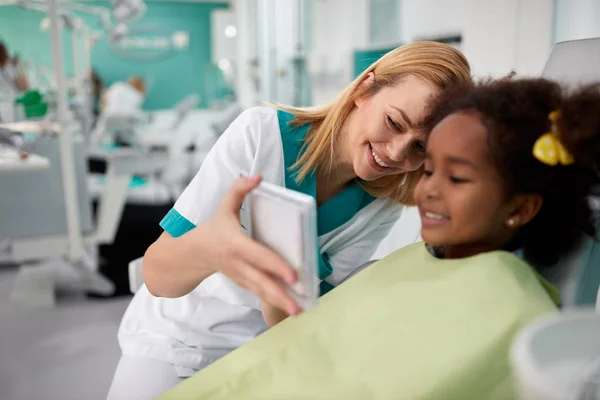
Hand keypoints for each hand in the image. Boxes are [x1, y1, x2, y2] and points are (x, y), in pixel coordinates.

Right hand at [194, 176, 301, 315]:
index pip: (259, 257)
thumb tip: (258, 177)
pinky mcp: (244, 284)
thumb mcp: (224, 206)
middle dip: (280, 296)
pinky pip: (260, 295)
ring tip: (299, 312)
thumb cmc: (215, 228)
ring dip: (280, 304)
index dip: (275, 266)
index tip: (293, 275)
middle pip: (261, 283)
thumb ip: (239, 189)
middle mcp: (239, 265)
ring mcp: (241, 278)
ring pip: (262, 293)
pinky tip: (292, 308)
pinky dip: (274, 302)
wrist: (195, 253)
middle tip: (299, 308)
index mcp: (237, 245)